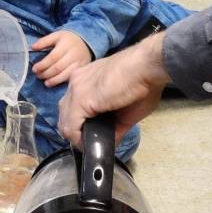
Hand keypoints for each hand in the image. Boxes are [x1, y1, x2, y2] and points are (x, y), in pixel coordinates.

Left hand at [30, 29, 90, 87]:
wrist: (86, 42)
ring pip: (65, 75)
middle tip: (38, 75)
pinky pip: (71, 78)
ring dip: (53, 80)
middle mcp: (73, 55)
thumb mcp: (56, 36)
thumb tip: (32, 47)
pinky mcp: (82, 70)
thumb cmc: (68, 39)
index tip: (34, 69)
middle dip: (46, 73)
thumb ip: (44, 41)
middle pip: (58, 67)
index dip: (43, 64)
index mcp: (65, 45)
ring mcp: (79, 63)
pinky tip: (54, 83)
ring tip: (45, 82)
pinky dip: (62, 82)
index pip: (53, 57)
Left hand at [58, 32, 170, 148]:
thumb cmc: (143, 80)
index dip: (80, 123)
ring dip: (76, 137)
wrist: (146, 66)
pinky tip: (90, 145)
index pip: (72, 105)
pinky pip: (71, 125)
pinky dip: (78, 139)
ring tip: (91, 146)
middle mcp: (77, 80)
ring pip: (65, 120)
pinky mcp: (80, 97)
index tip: (92, 135)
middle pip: (65, 112)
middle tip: (90, 143)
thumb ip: (114, 125)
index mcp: (86, 78)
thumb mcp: (126, 107)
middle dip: (75, 131)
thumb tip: (110, 142)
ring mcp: (76, 88)